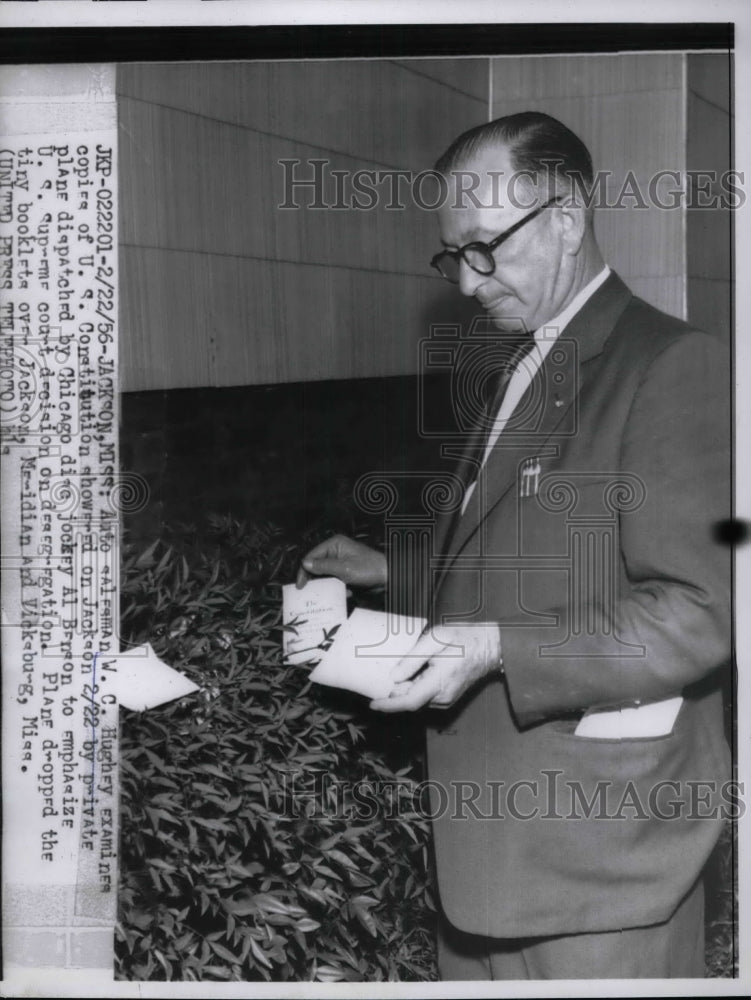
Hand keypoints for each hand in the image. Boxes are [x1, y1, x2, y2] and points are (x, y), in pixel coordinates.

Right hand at [295, 534, 387, 589]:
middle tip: (308, 593)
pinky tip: (344, 592)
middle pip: (317, 565)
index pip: (312, 556)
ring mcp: (341, 560)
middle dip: (314, 579)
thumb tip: (305, 563)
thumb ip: (324, 566)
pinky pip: (334, 578)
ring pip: (325, 573)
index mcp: (334, 544)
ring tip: (325, 594)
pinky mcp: (345, 570)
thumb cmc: (368, 569)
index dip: (304, 570)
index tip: (300, 586)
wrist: (388, 576)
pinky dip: (336, 586)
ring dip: (326, 584)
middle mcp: (336, 550)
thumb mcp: (344, 568)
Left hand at [369, 623, 501, 712]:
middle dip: (393, 693)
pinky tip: (412, 673)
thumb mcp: (436, 639)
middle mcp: (443, 696)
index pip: (410, 701)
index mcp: (440, 682)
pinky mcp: (447, 697)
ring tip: (398, 670)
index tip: (373, 704)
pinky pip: (425, 696)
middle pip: (410, 700)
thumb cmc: (464, 638)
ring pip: (417, 699)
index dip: (389, 705)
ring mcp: (446, 699)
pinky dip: (414, 688)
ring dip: (404, 690)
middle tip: (379, 677)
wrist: (490, 646)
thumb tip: (394, 676)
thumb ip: (413, 658)